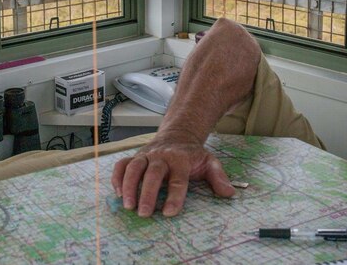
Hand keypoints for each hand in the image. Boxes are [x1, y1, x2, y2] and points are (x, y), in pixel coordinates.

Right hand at [110, 132, 235, 217]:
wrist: (178, 134)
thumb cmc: (192, 154)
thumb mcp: (209, 161)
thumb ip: (218, 177)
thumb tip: (229, 193)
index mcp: (181, 159)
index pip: (178, 179)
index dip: (174, 196)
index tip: (169, 212)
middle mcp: (161, 156)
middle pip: (153, 173)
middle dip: (147, 193)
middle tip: (144, 213)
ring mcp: (146, 155)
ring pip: (134, 167)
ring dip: (129, 186)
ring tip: (128, 206)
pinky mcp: (135, 157)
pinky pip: (122, 164)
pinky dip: (117, 178)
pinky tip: (118, 194)